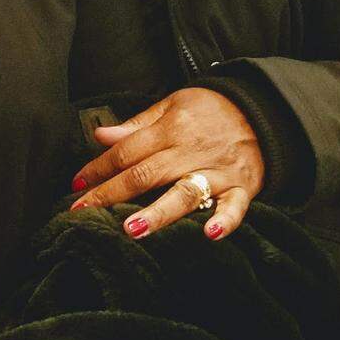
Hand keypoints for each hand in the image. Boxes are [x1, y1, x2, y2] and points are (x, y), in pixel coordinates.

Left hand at [71, 88, 264, 239]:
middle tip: (85, 212)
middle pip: (146, 174)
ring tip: (133, 229)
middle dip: (112, 194)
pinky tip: (210, 234)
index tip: (76, 187)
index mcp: (170, 129)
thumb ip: (136, 125)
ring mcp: (217, 171)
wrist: (263, 110)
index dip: (98, 169)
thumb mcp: (171, 106)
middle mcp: (190, 151)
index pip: (126, 152)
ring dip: (159, 212)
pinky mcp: (243, 187)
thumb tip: (100, 137)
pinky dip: (224, 220)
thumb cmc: (210, 110)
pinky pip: (235, 207)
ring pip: (184, 192)